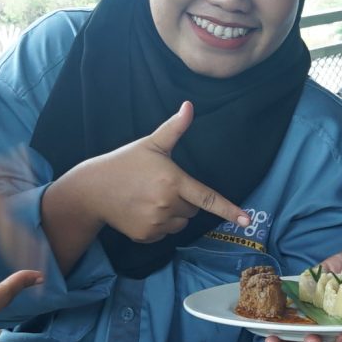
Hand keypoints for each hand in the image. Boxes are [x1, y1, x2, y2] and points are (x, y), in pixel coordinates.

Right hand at [73, 102, 248, 244]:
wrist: (93, 190)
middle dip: (185, 199)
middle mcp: (167, 204)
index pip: (207, 198)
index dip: (229, 210)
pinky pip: (166, 233)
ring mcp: (156, 222)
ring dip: (174, 213)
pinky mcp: (147, 236)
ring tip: (151, 197)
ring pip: (182, 222)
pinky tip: (143, 210)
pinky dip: (160, 224)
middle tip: (162, 186)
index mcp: (173, 181)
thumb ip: (174, 128)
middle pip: (194, 208)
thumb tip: (189, 106)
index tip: (247, 220)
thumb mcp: (150, 144)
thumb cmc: (125, 163)